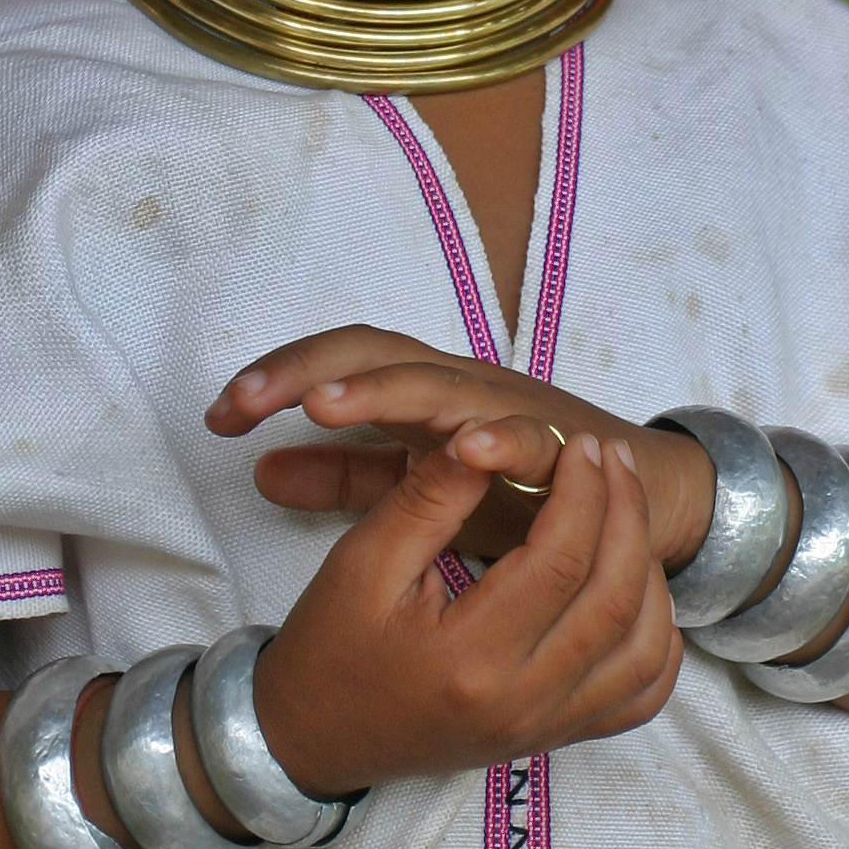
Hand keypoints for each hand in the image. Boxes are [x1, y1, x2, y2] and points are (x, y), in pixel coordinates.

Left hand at [206, 325, 717, 569]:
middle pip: (373, 355)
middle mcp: (457, 384)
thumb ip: (346, 476)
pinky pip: (528, 434)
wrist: (633, 493)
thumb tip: (259, 471)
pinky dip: (496, 437)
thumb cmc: (516, 484)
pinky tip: (460, 448)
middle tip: (242, 403)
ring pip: (439, 382)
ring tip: (323, 406)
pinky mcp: (562, 445)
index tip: (216, 418)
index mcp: (418, 391)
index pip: (337, 364)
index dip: (275, 380)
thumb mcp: (416, 483)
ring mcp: (509, 408)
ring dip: (381, 392)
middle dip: (305, 374)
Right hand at [248, 424, 681, 797]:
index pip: (561, 559)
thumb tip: (487, 436)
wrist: (312, 738)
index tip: (579, 443)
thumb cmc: (329, 646)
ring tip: (625, 512)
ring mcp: (546, 728)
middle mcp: (522, 704)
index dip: (582, 490)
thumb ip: (429, 498)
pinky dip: (657, 639)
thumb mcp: (361, 561)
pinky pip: (640, 696)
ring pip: (645, 650)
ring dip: (650, 572)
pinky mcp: (555, 738)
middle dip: (626, 514)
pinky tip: (635, 589)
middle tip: (612, 459)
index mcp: (469, 659)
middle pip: (616, 598)